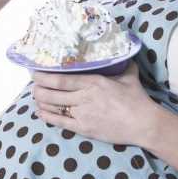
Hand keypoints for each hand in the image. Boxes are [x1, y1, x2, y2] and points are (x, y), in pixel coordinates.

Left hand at [31, 61, 157, 145]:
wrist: (144, 124)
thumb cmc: (137, 99)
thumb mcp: (128, 76)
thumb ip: (119, 64)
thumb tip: (120, 49)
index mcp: (93, 82)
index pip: (61, 78)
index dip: (44, 76)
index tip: (35, 71)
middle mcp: (84, 97)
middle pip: (52, 92)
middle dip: (38, 88)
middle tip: (33, 84)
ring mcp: (83, 114)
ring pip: (53, 107)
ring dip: (41, 101)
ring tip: (36, 97)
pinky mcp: (84, 129)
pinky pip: (60, 122)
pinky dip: (47, 117)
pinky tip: (40, 112)